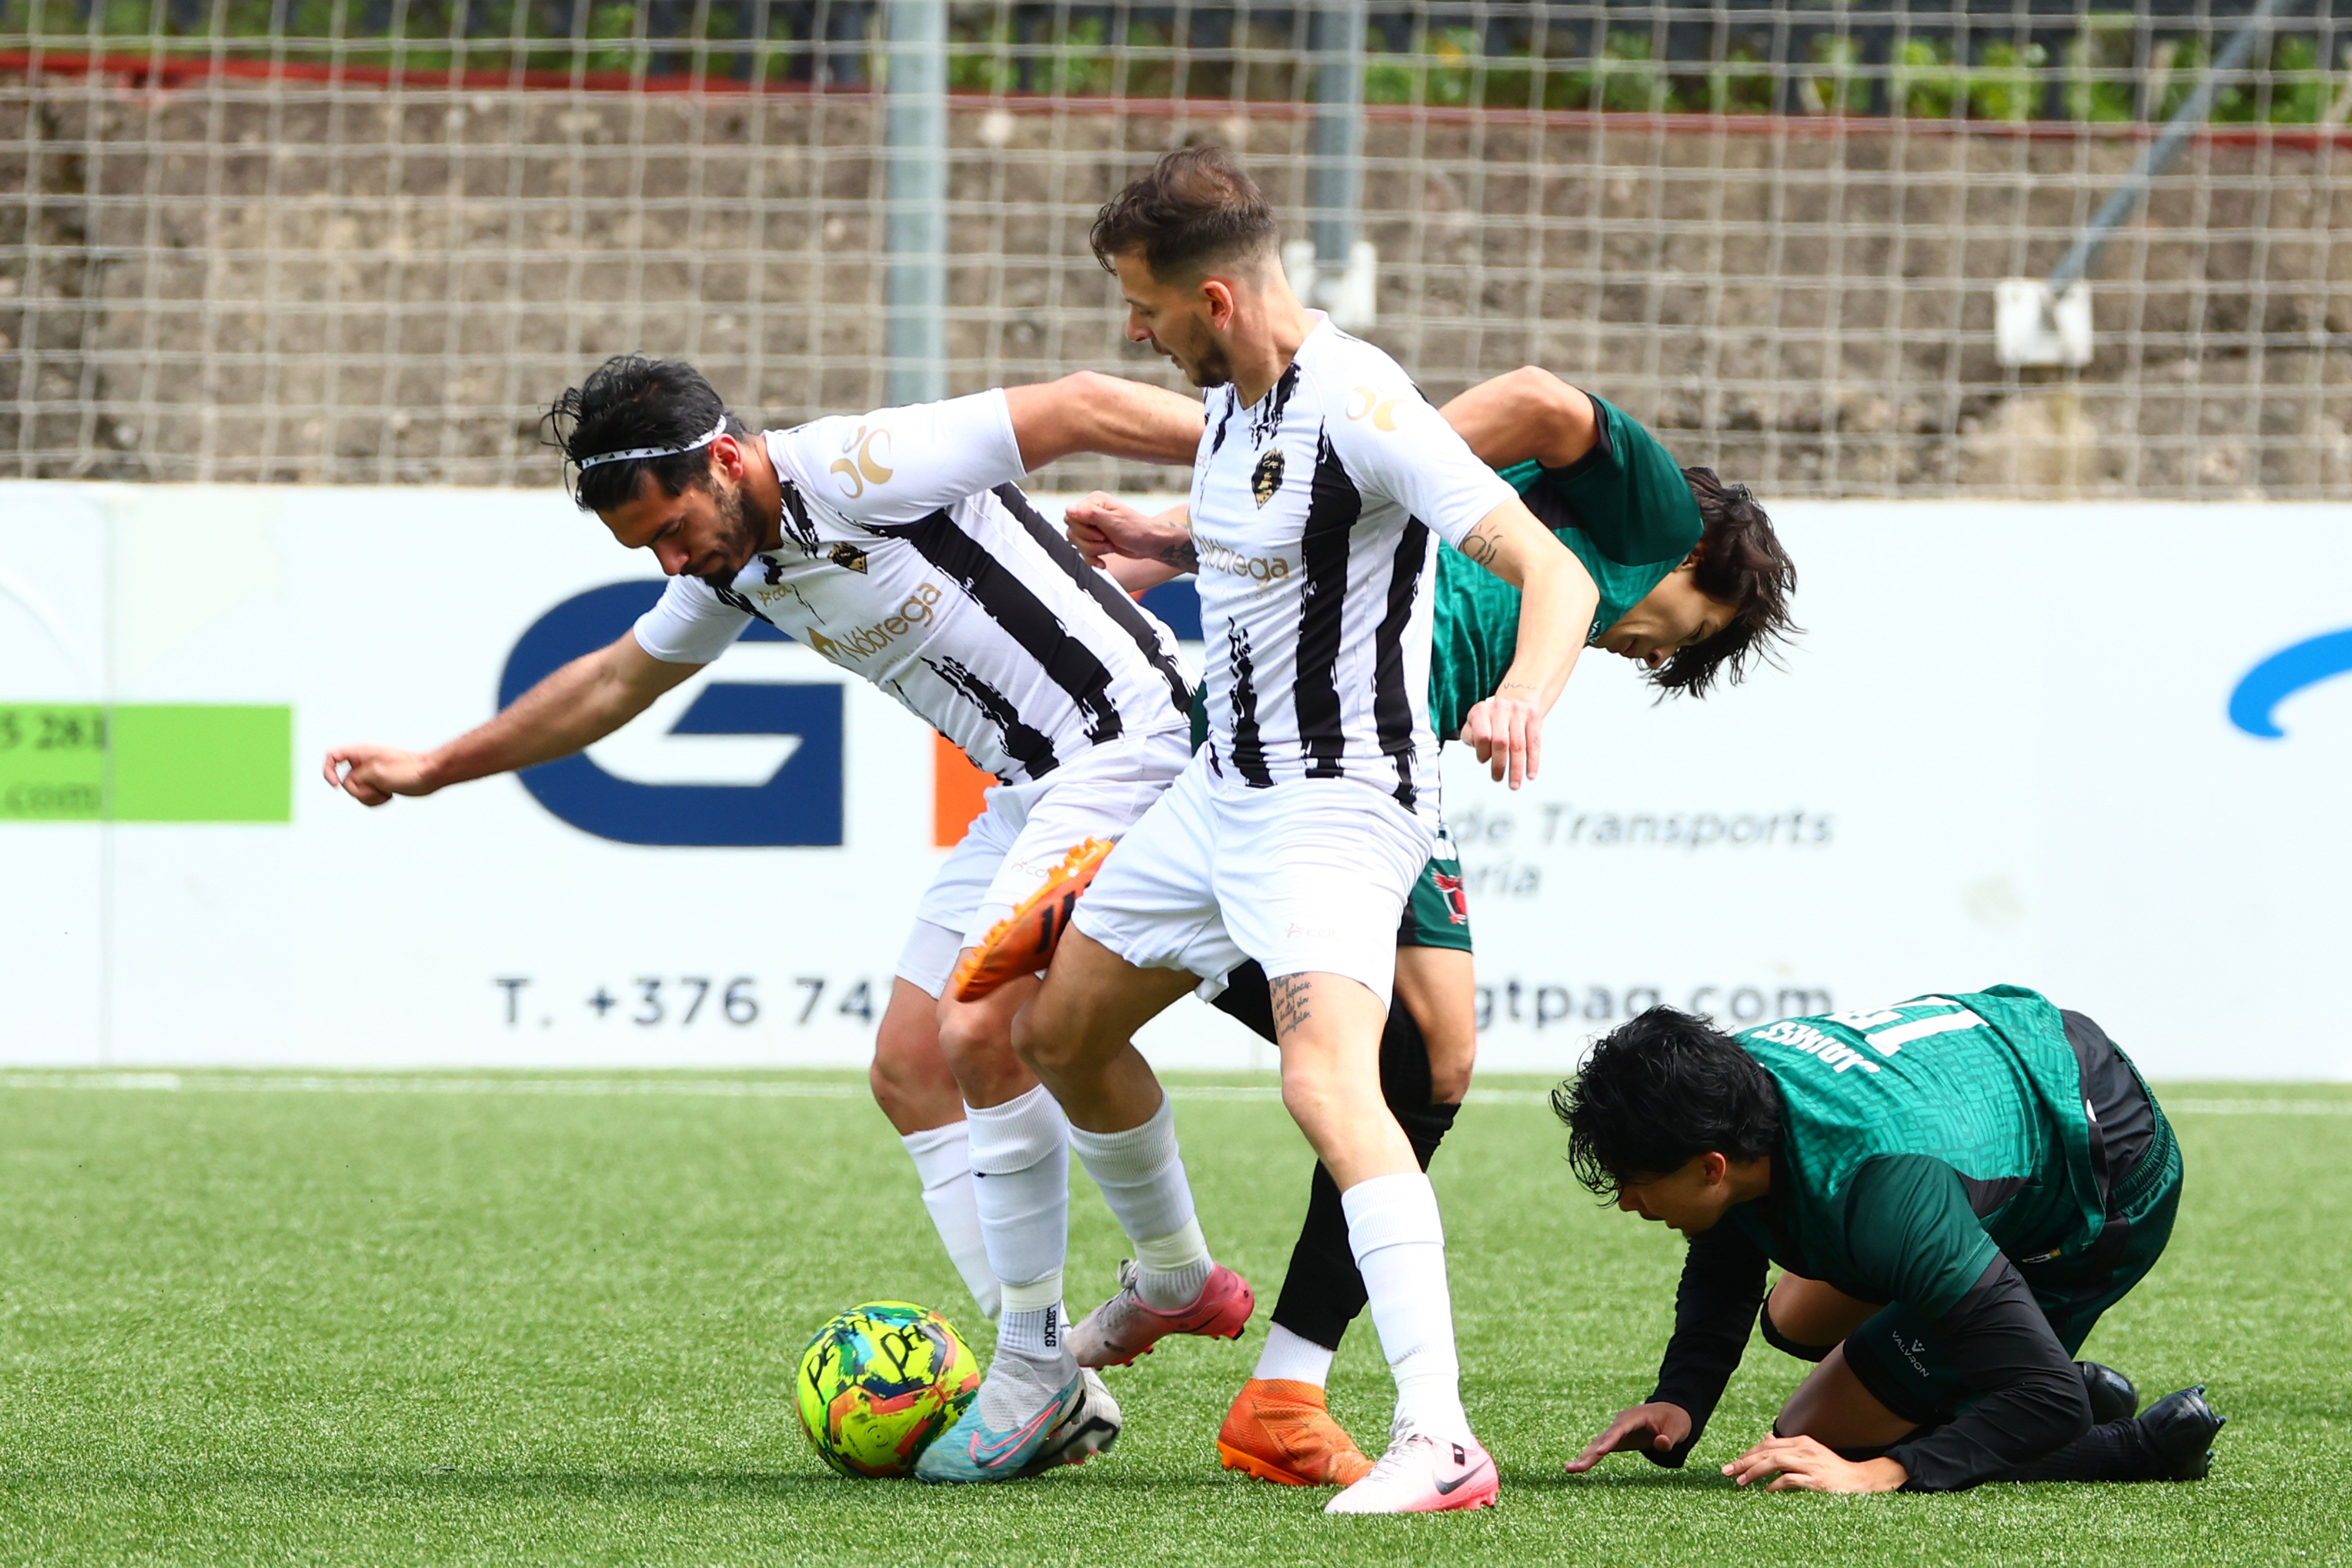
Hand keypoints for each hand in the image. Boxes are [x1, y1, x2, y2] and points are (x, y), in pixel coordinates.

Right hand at [322, 743, 439, 806]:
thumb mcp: (377, 773)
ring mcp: (371, 774)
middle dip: (360, 791)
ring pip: (356, 792)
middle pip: (345, 781)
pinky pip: (366, 798)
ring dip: (369, 797)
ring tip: (387, 792)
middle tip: (378, 789)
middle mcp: (364, 762)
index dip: (328, 770)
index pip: (333, 755)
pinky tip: (389, 796)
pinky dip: (375, 801)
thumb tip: (349, 785)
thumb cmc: (409, 770)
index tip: (337, 785)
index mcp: (362, 752)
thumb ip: (356, 778)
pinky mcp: (379, 785)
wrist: (430, 775)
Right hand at [1065, 490, 1189, 568]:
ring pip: (1076, 543)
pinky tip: (1103, 562)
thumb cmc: (1136, 530)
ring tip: (1110, 547)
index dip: (1082, 529)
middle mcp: (1090, 512)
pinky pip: (1082, 552)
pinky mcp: (1094, 539)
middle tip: (1107, 540)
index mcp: (1094, 501)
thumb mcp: (1113, 522)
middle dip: (1089, 542)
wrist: (1149, 544)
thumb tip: (1068, 509)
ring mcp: (1092, 526)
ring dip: (1093, 551)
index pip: (1070, 516)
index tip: (1100, 534)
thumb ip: (1089, 514)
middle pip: (1072, 531)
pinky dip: (1092, 559)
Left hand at [1458, 690, 1542, 787]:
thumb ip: (1470, 737)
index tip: (1483, 761)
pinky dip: (1533, 761)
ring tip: (1514, 784)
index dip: (1482, 752)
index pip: (1482, 736)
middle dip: (1499, 764)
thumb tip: (1482, 755)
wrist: (1516, 698)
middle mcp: (1500, 708)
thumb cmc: (1491, 718)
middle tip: (1498, 778)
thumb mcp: (1474, 722)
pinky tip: (1530, 774)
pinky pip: (1534, 743)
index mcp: (1481, 711)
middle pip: (1501, 742)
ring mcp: (1519, 712)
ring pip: (1519, 745)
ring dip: (1517, 768)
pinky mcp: (1534, 718)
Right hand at [1562, 1402, 1691, 1472]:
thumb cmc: (1674, 1420)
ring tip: (1569, 1469)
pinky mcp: (1616, 1440)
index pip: (1620, 1429)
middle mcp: (1621, 1422)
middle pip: (1602, 1438)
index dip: (1610, 1440)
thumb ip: (1669, 1437)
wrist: (1670, 1414)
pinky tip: (1577, 1467)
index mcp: (1634, 1416)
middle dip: (1588, 1453)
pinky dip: (1589, 1457)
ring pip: (1597, 1444)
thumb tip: (1661, 1444)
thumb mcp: (1678, 1428)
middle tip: (1573, 1467)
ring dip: (1584, 1457)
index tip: (1600, 1452)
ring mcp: (1616, 1431)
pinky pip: (1600, 1449)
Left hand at [1722, 1434, 1906, 1492]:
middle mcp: (1803, 1449)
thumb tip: (1766, 1437)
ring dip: (1754, 1472)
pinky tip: (1765, 1491)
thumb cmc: (1829, 1467)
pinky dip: (1775, 1485)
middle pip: (1767, 1451)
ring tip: (1740, 1481)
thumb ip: (1786, 1447)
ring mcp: (1810, 1464)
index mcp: (1800, 1441)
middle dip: (1744, 1461)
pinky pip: (1790, 1480)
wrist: (1857, 1479)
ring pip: (1775, 1462)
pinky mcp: (1816, 1480)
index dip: (1748, 1453)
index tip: (1733, 1463)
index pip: (1767, 1444)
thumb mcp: (1807, 1452)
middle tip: (1726, 1471)